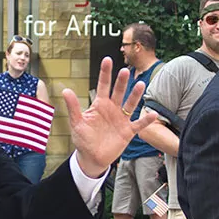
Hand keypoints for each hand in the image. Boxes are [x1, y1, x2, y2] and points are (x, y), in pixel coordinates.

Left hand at [63, 57, 158, 178]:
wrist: (91, 158)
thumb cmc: (83, 139)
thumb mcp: (76, 123)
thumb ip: (73, 107)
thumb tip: (66, 90)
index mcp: (99, 105)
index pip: (103, 85)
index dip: (105, 73)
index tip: (107, 59)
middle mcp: (112, 109)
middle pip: (119, 92)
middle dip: (122, 82)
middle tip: (125, 71)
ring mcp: (121, 119)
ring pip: (130, 104)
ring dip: (135, 95)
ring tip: (140, 84)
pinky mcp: (128, 131)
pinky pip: (138, 124)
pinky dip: (146, 120)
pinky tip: (152, 114)